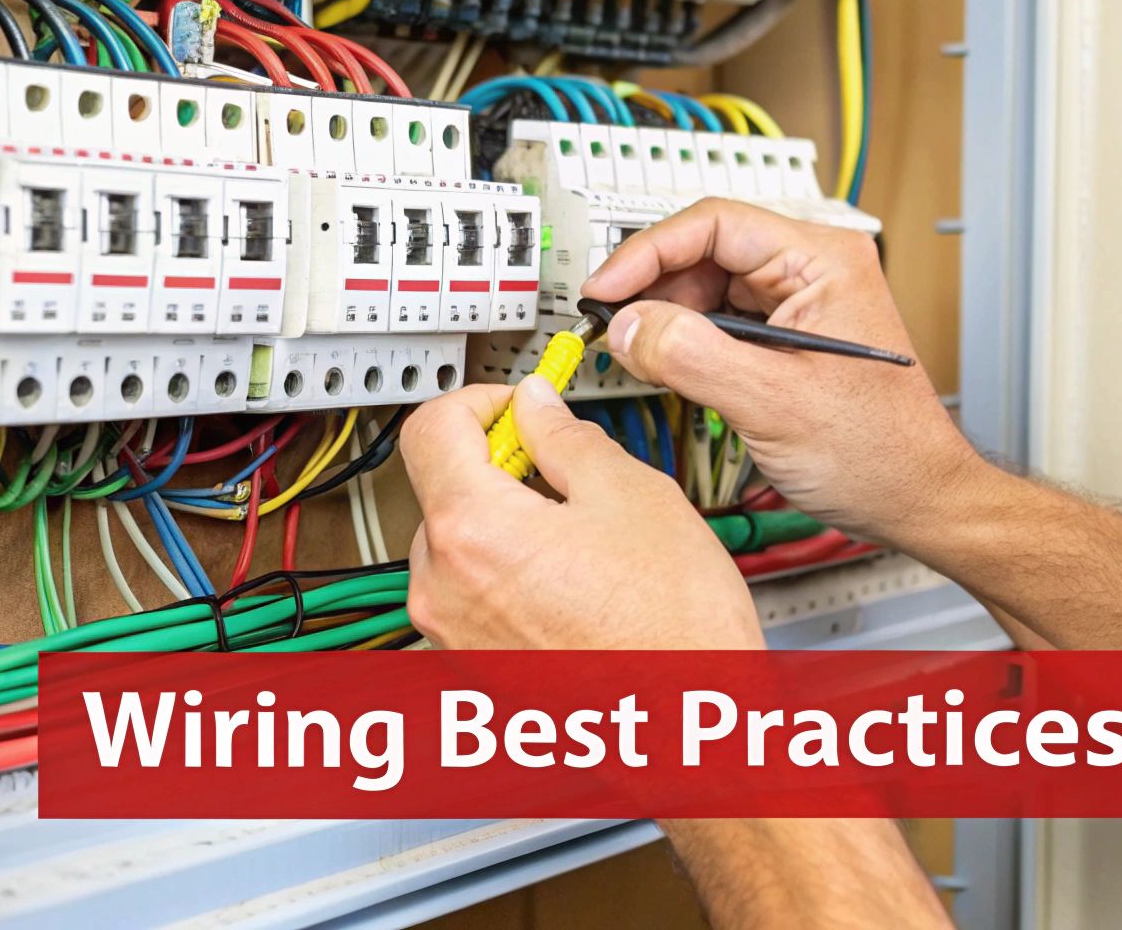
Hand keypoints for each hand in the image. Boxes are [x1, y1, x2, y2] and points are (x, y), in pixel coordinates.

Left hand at [400, 376, 764, 649]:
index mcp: (472, 530)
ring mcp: (453, 637)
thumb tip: (537, 407)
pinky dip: (507, 574)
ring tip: (578, 537)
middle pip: (440, 490)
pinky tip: (573, 581)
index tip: (515, 403)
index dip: (478, 399)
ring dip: (502, 523)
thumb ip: (565, 435)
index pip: (430, 428)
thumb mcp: (630, 493)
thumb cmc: (673, 628)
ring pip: (456, 546)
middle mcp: (443, 589)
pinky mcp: (474, 670)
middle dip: (496, 467)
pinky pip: (471, 597)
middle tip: (561, 467)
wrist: (691, 723)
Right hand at [579, 198, 978, 544]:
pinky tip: (670, 368)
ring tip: (638, 354)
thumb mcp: (772, 403)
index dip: (647, 254)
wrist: (916, 500)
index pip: (714, 223)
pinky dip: (687, 342)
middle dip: (653, 289)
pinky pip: (722, 322)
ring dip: (667, 318)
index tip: (604, 291)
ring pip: (709, 287)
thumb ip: (692, 357)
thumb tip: (629, 325)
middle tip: (612, 328)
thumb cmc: (879, 453)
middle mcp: (813, 270)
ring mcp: (801, 303)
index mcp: (823, 261)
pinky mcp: (788, 337)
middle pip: (705, 251)